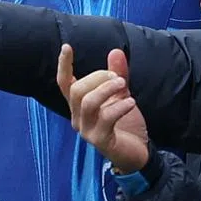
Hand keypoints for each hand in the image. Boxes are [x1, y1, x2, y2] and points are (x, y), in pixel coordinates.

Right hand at [58, 46, 149, 172]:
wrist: (136, 153)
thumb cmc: (125, 125)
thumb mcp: (121, 96)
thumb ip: (117, 75)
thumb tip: (115, 52)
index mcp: (79, 106)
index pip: (64, 84)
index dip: (63, 66)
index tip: (66, 47)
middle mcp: (78, 118)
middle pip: (77, 90)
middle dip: (98, 77)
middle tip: (118, 78)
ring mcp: (87, 130)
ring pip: (88, 102)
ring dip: (107, 89)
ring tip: (123, 84)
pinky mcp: (100, 141)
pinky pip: (106, 118)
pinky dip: (120, 106)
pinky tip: (132, 102)